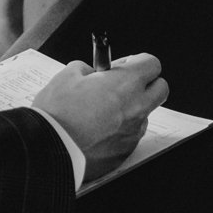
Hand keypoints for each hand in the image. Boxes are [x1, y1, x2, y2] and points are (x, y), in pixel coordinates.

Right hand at [32, 53, 169, 181]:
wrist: (51, 148)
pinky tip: (98, 128)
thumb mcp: (68, 75)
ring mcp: (133, 131)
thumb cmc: (58, 113)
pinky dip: (120, 128)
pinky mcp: (125, 150)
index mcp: (126, 83)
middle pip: (161, 88)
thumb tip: (91, 73)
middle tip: (124, 83)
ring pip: (145, 113)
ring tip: (104, 109)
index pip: (152, 63)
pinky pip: (131, 134)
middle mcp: (136, 107)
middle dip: (146, 83)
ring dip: (132, 107)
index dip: (138, 61)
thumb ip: (87, 69)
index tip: (124, 64)